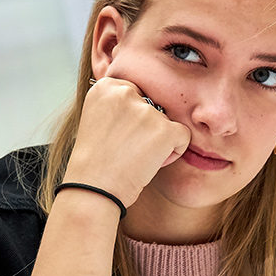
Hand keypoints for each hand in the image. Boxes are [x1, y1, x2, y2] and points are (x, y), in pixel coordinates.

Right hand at [64, 77, 188, 206]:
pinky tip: (151, 162)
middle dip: (146, 127)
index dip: (130, 119)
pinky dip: (174, 152)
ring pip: (167, 121)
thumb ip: (121, 104)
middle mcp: (125, 92)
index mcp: (105, 86)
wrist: (93, 189)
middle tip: (125, 148)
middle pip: (152, 105)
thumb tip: (152, 101)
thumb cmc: (96, 161)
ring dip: (157, 140)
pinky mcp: (164, 129)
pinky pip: (183, 135)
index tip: (115, 136)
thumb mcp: (99, 119)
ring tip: (134, 157)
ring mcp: (146, 110)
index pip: (136, 93)